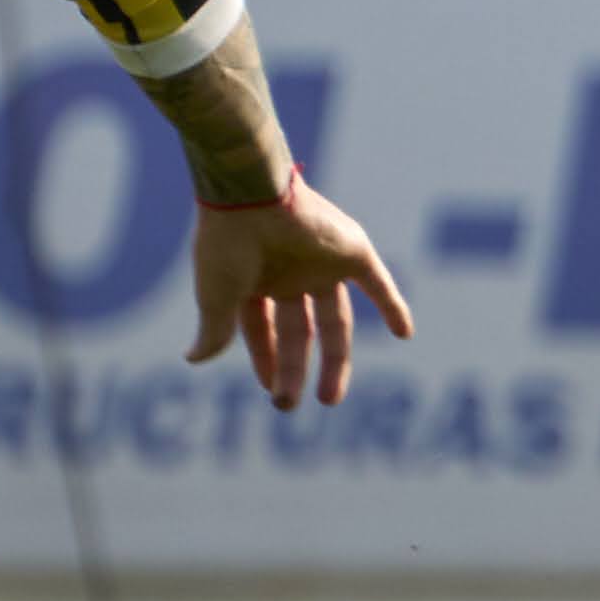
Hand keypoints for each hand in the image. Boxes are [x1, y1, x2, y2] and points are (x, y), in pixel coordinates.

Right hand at [187, 178, 417, 410]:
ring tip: (330, 399)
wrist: (252, 194)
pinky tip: (405, 334)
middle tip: (288, 406)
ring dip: (336, 359)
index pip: (263, 329)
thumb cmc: (226, 246)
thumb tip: (193, 360)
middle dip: (294, 368)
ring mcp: (321, 262)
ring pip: (335, 319)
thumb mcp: (218, 297)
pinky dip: (393, 306)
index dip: (266, 360)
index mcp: (254, 280)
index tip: (270, 389)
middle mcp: (290, 272)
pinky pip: (378, 282)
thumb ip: (215, 331)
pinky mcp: (351, 250)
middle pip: (299, 330)